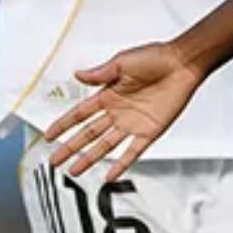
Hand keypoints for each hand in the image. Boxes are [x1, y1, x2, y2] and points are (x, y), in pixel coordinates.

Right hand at [42, 42, 204, 180]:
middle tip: (55, 160)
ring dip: (89, 158)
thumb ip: (100, 73)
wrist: (182, 63)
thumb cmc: (156, 57)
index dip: (63, 124)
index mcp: (108, 94)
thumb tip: (78, 75)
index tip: (49, 135)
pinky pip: (133, 151)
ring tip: (74, 170)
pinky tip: (110, 174)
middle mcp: (118, 111)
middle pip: (88, 134)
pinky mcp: (149, 131)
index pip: (79, 113)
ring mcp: (132, 123)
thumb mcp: (122, 62)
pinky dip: (122, 164)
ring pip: (105, 146)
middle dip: (70, 147)